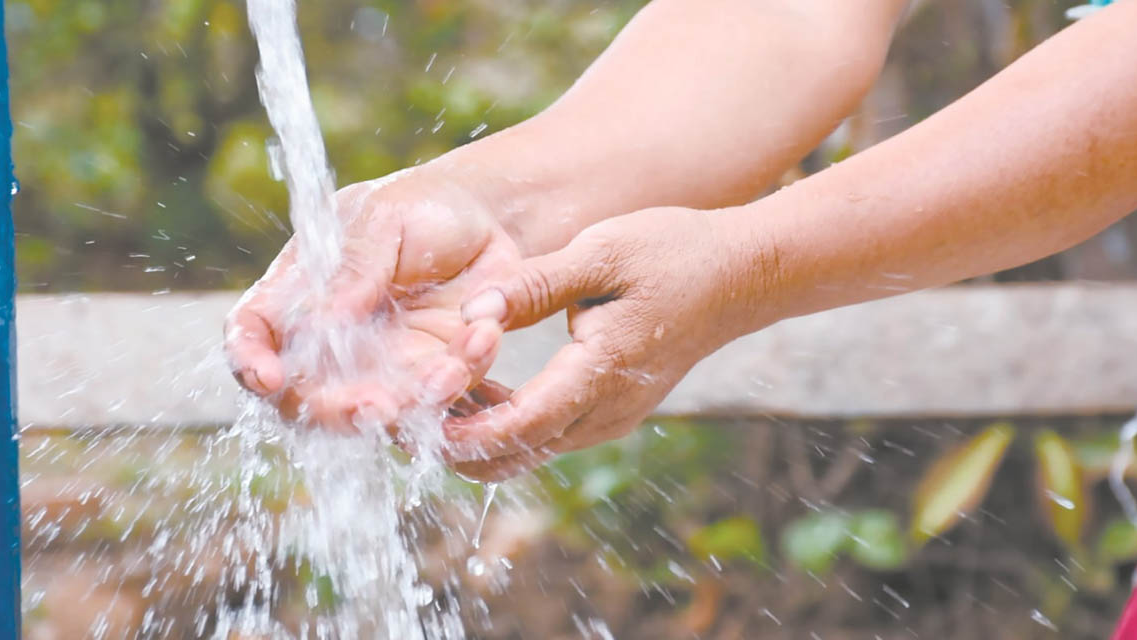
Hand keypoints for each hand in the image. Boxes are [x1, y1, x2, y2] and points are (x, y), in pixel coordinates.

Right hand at [224, 164, 523, 431]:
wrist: (487, 218)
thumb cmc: (420, 206)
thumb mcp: (384, 219)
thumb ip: (354, 268)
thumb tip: (323, 320)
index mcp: (299, 291)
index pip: (253, 331)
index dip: (249, 359)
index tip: (267, 379)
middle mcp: (331, 341)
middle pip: (307, 397)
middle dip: (338, 411)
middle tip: (379, 406)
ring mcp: (381, 366)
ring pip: (380, 411)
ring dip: (415, 401)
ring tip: (451, 367)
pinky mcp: (432, 376)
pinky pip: (441, 398)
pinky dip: (463, 375)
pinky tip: (484, 334)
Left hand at [442, 207, 763, 480]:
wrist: (739, 276)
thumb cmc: (673, 254)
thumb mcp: (602, 252)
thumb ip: (534, 284)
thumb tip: (472, 309)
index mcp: (601, 373)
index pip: (520, 427)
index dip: (461, 432)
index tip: (410, 419)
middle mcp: (605, 411)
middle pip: (513, 455)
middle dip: (452, 444)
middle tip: (397, 412)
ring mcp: (609, 417)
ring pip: (526, 450)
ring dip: (474, 435)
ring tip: (422, 395)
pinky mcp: (608, 410)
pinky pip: (544, 433)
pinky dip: (502, 423)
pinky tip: (470, 386)